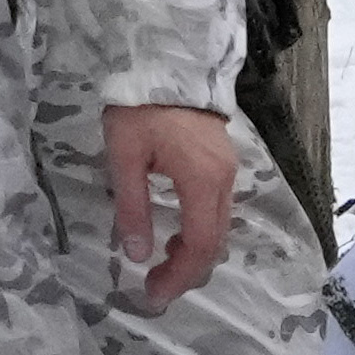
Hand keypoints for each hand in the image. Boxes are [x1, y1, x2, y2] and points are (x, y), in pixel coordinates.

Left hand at [104, 105, 239, 305]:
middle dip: (188, 271)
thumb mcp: (125, 158)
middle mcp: (224, 180)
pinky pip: (219, 209)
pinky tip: (176, 232)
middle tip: (155, 288)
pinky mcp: (224, 162)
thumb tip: (137, 256)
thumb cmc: (141, 108)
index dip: (180, 276)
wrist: (169, 60)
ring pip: (221, 227)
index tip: (153, 294)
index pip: (200, 244)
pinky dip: (200, 231)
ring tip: (162, 264)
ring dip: (195, 252)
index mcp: (202, 181)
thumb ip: (132, 208)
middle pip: (216, 241)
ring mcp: (229, 170)